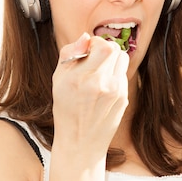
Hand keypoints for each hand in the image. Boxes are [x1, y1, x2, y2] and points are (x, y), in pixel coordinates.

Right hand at [52, 33, 128, 152]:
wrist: (80, 143)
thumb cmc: (66, 110)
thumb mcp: (58, 80)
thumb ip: (70, 54)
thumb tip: (86, 37)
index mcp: (80, 79)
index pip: (104, 46)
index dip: (97, 43)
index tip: (88, 50)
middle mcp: (100, 85)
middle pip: (116, 50)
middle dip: (105, 49)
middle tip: (94, 59)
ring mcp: (115, 93)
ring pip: (122, 59)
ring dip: (112, 60)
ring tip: (99, 71)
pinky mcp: (124, 99)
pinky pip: (122, 75)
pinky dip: (114, 75)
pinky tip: (102, 88)